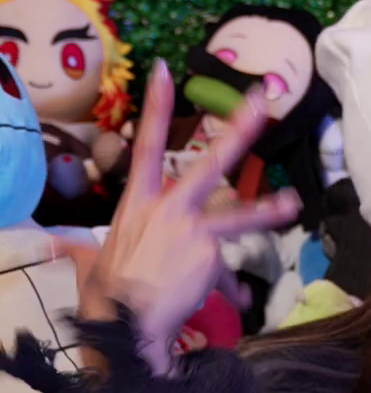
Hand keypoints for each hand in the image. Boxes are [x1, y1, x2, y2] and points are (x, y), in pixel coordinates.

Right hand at [59, 62, 299, 376]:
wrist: (124, 322)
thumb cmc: (106, 293)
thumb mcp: (97, 259)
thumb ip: (88, 249)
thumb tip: (57, 248)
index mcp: (137, 202)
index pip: (146, 145)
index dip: (156, 106)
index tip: (164, 70)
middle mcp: (167, 208)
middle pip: (209, 163)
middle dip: (239, 130)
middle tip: (262, 101)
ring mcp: (192, 230)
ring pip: (238, 216)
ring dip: (267, 209)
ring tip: (291, 204)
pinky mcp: (210, 255)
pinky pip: (227, 273)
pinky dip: (230, 290)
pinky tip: (235, 300)